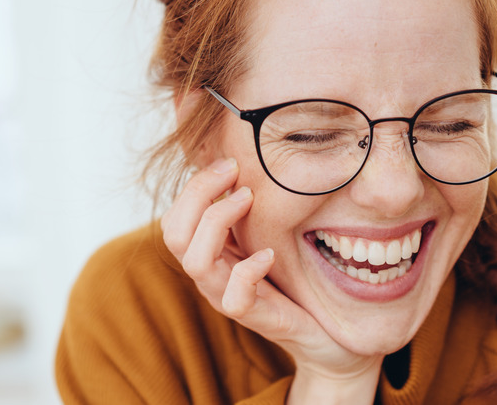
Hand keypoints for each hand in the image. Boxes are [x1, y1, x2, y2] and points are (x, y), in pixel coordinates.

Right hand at [160, 158, 382, 403]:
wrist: (322, 333)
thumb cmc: (293, 280)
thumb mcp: (265, 238)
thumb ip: (247, 212)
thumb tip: (245, 162)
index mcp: (209, 254)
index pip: (174, 220)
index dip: (194, 187)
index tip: (229, 163)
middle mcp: (211, 276)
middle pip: (174, 235)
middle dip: (199, 194)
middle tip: (234, 172)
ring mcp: (227, 297)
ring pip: (195, 262)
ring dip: (218, 221)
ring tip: (248, 199)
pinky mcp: (254, 317)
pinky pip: (234, 297)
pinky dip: (249, 269)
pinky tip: (270, 254)